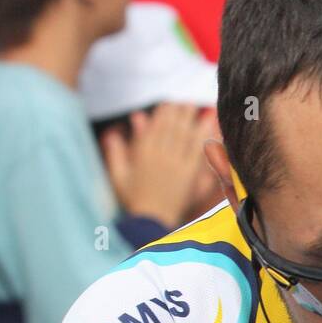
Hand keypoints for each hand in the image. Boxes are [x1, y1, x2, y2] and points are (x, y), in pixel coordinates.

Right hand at [103, 104, 219, 231]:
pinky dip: (203, 139)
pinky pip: (197, 153)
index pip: (155, 127)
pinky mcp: (188, 175)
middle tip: (187, 100)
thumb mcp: (118, 176)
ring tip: (198, 108)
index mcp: (144, 153)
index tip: (169, 103)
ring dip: (192, 120)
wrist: (150, 222)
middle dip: (179, 112)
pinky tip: (209, 130)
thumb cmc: (133, 201)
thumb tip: (112, 134)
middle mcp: (160, 156)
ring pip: (185, 137)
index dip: (163, 113)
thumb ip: (116, 153)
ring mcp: (175, 165)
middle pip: (172, 128)